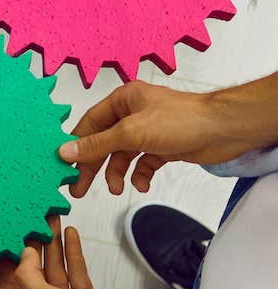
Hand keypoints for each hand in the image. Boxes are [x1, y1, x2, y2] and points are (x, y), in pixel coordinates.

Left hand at [0, 218, 149, 288]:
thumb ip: (29, 277)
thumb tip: (23, 254)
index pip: (7, 278)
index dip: (5, 255)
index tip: (6, 231)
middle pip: (30, 268)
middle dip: (31, 242)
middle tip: (32, 217)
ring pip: (53, 265)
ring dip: (52, 242)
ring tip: (51, 218)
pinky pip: (73, 270)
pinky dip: (72, 252)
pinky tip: (70, 235)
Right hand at [58, 80, 252, 196]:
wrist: (224, 130)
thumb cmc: (180, 121)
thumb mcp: (131, 133)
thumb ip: (97, 144)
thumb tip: (66, 151)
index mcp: (122, 100)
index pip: (90, 123)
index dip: (77, 144)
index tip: (64, 165)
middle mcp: (133, 113)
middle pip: (104, 142)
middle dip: (94, 166)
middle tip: (79, 188)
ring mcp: (148, 131)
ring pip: (123, 155)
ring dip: (118, 173)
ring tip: (117, 189)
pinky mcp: (163, 146)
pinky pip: (143, 163)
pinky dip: (140, 174)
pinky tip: (142, 183)